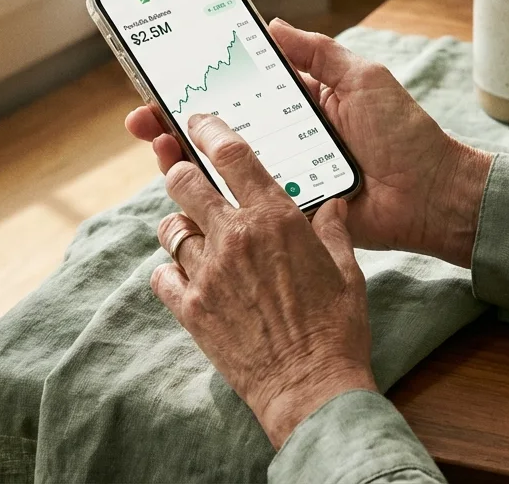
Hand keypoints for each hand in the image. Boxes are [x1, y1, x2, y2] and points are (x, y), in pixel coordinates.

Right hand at [126, 20, 491, 266]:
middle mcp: (284, 139)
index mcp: (299, 105)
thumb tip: (271, 24)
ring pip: (222, 168)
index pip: (240, 90)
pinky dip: (213, 197)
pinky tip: (186, 186)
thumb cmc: (404, 135)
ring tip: (157, 146)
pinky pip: (244, 204)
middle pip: (218, 130)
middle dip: (175, 121)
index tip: (165, 75)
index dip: (202, 83)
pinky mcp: (288, 211)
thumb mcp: (362, 79)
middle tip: (143, 117)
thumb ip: (318, 52)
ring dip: (182, 158)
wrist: (431, 194)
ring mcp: (283, 177)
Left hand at [152, 114, 374, 447]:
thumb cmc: (336, 329)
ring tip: (192, 232)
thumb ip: (334, 232)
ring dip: (179, 225)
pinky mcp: (191, 310)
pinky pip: (162, 275)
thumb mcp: (347, 271)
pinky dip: (169, 271)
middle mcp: (235, 238)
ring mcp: (208, 273)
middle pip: (185, 183)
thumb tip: (333, 207)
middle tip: (186, 175)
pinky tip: (185, 275)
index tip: (199, 122)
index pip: (234, 156)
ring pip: (171, 229)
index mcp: (275, 219)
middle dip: (181, 172)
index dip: (211, 131)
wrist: (311, 386)